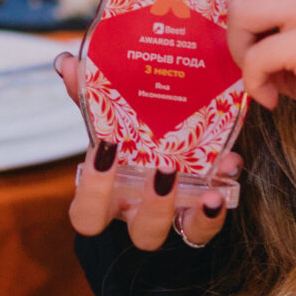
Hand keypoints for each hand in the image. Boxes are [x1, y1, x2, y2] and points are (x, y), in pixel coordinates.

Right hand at [55, 52, 239, 248]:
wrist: (168, 157)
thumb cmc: (129, 143)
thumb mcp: (112, 122)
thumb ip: (90, 97)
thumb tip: (67, 63)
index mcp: (109, 196)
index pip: (87, 213)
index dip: (94, 191)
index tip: (107, 148)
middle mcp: (137, 214)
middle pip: (139, 232)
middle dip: (150, 205)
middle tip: (162, 168)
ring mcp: (169, 219)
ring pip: (177, 232)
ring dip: (188, 206)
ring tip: (202, 181)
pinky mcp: (199, 219)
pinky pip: (205, 227)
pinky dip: (214, 209)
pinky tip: (227, 172)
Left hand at [226, 0, 295, 165]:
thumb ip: (285, 17)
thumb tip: (236, 20)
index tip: (258, 33)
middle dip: (236, 12)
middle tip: (254, 50)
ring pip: (242, 8)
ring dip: (242, 51)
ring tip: (266, 77)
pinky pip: (255, 55)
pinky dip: (255, 83)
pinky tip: (276, 98)